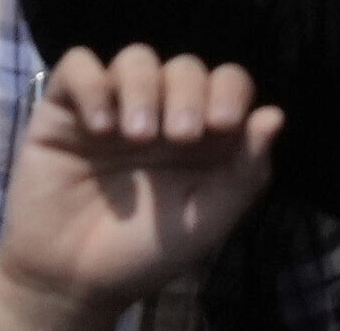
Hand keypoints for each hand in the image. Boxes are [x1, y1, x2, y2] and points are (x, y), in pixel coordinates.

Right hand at [0, 56, 287, 330]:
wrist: (75, 281)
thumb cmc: (147, 252)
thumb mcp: (206, 220)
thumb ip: (244, 172)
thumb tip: (275, 115)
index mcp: (203, 132)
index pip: (228, 82)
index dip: (229, 91)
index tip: (222, 125)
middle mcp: (161, 110)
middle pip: (185, 66)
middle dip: (187, 94)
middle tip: (179, 138)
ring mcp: (113, 106)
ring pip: (135, 58)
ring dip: (142, 88)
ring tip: (136, 136)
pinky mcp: (65, 110)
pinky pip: (78, 67)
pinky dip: (92, 85)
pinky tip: (99, 126)